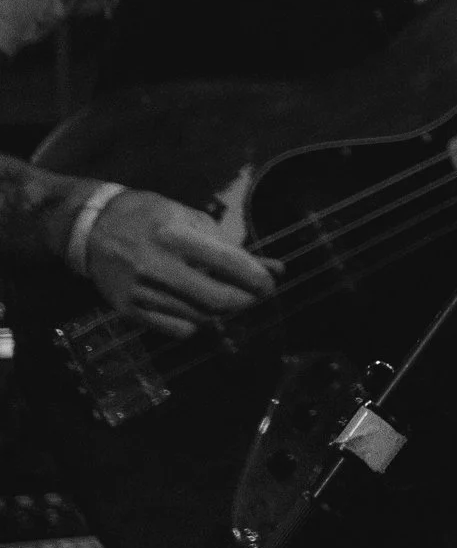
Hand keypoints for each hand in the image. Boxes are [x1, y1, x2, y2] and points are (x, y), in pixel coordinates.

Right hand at [84, 188, 279, 337]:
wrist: (91, 228)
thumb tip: (273, 267)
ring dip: (223, 311)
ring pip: (202, 317)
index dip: (258, 278)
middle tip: (254, 295)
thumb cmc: (148, 217)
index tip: (270, 284)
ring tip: (226, 297)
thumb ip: (230, 244)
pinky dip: (196, 322)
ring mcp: (142, 293)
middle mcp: (158, 267)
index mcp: (175, 236)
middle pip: (219, 300)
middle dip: (246, 301)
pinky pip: (179, 330)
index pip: (229, 264)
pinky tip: (195, 307)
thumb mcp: (190, 217)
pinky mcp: (130, 312)